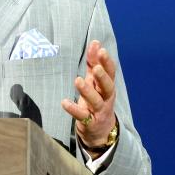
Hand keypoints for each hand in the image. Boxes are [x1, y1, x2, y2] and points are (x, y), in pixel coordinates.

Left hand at [61, 40, 116, 157]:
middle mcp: (106, 98)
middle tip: (97, 68)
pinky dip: (74, 109)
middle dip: (102, 77)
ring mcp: (99, 111)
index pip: (111, 73)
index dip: (107, 62)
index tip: (101, 50)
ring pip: (96, 101)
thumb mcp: (96, 81)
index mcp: (108, 86)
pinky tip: (64, 102)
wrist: (101, 131)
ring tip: (78, 80)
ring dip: (87, 91)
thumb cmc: (98, 100)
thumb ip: (94, 63)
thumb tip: (95, 42)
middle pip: (108, 87)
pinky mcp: (90, 123)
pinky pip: (82, 116)